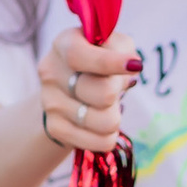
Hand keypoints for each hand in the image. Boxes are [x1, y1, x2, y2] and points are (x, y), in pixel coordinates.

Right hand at [37, 23, 134, 156]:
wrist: (67, 88)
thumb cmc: (98, 62)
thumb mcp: (112, 45)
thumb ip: (123, 49)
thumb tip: (131, 67)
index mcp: (64, 44)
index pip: (79, 56)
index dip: (109, 62)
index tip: (135, 66)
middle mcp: (51, 72)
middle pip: (102, 93)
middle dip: (118, 92)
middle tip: (116, 87)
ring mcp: (50, 102)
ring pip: (105, 122)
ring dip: (116, 114)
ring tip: (108, 105)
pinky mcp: (56, 128)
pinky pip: (101, 142)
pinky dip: (110, 135)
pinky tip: (102, 122)